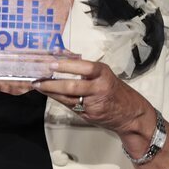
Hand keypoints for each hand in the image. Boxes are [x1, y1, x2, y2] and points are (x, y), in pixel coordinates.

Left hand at [32, 58, 148, 135]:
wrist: (131, 114)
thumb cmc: (113, 89)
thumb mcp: (102, 74)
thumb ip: (81, 66)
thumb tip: (59, 53)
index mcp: (103, 73)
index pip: (85, 67)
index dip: (67, 65)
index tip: (51, 64)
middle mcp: (100, 87)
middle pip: (73, 86)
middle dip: (52, 84)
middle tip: (37, 80)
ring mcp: (95, 103)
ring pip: (68, 98)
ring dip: (51, 92)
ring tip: (38, 86)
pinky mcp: (90, 115)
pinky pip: (71, 106)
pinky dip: (59, 100)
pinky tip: (49, 95)